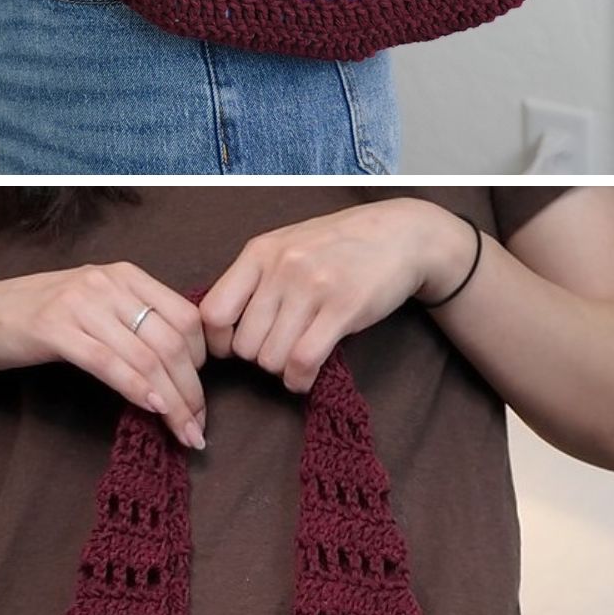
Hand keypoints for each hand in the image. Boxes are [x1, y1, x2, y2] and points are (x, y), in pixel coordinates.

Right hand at [0, 262, 207, 447]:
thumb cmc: (46, 318)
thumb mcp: (98, 308)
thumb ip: (136, 323)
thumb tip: (184, 366)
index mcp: (126, 275)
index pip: (186, 316)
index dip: (202, 361)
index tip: (201, 398)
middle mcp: (108, 283)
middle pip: (171, 341)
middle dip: (192, 390)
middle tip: (199, 428)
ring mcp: (81, 303)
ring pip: (145, 355)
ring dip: (173, 400)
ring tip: (184, 432)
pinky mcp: (55, 328)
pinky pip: (108, 362)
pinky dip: (136, 388)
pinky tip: (154, 410)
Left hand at [198, 200, 478, 391]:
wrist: (400, 234)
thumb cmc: (338, 246)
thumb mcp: (287, 246)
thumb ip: (254, 279)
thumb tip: (219, 327)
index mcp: (260, 252)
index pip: (213, 312)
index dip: (217, 341)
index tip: (234, 347)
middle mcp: (282, 267)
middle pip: (244, 344)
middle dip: (257, 358)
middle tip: (277, 351)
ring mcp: (312, 287)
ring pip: (271, 357)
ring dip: (281, 370)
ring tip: (295, 360)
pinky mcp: (344, 308)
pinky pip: (304, 360)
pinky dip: (300, 379)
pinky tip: (306, 375)